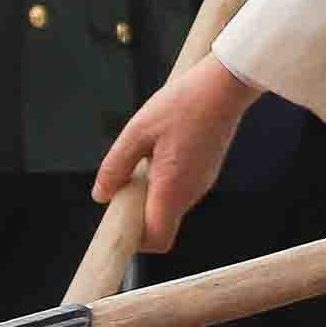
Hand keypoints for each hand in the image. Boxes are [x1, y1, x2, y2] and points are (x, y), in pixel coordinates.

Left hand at [93, 58, 262, 248]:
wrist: (224, 86)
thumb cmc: (183, 104)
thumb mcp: (137, 131)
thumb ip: (116, 166)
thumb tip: (102, 194)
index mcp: (173, 189)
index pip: (157, 239)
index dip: (135, 240)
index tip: (118, 221)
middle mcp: (191, 193)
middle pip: (162, 224)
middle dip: (138, 212)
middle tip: (124, 182)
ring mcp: (202, 183)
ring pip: (170, 205)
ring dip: (151, 193)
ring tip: (142, 159)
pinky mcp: (207, 171)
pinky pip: (181, 188)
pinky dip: (165, 181)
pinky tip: (159, 151)